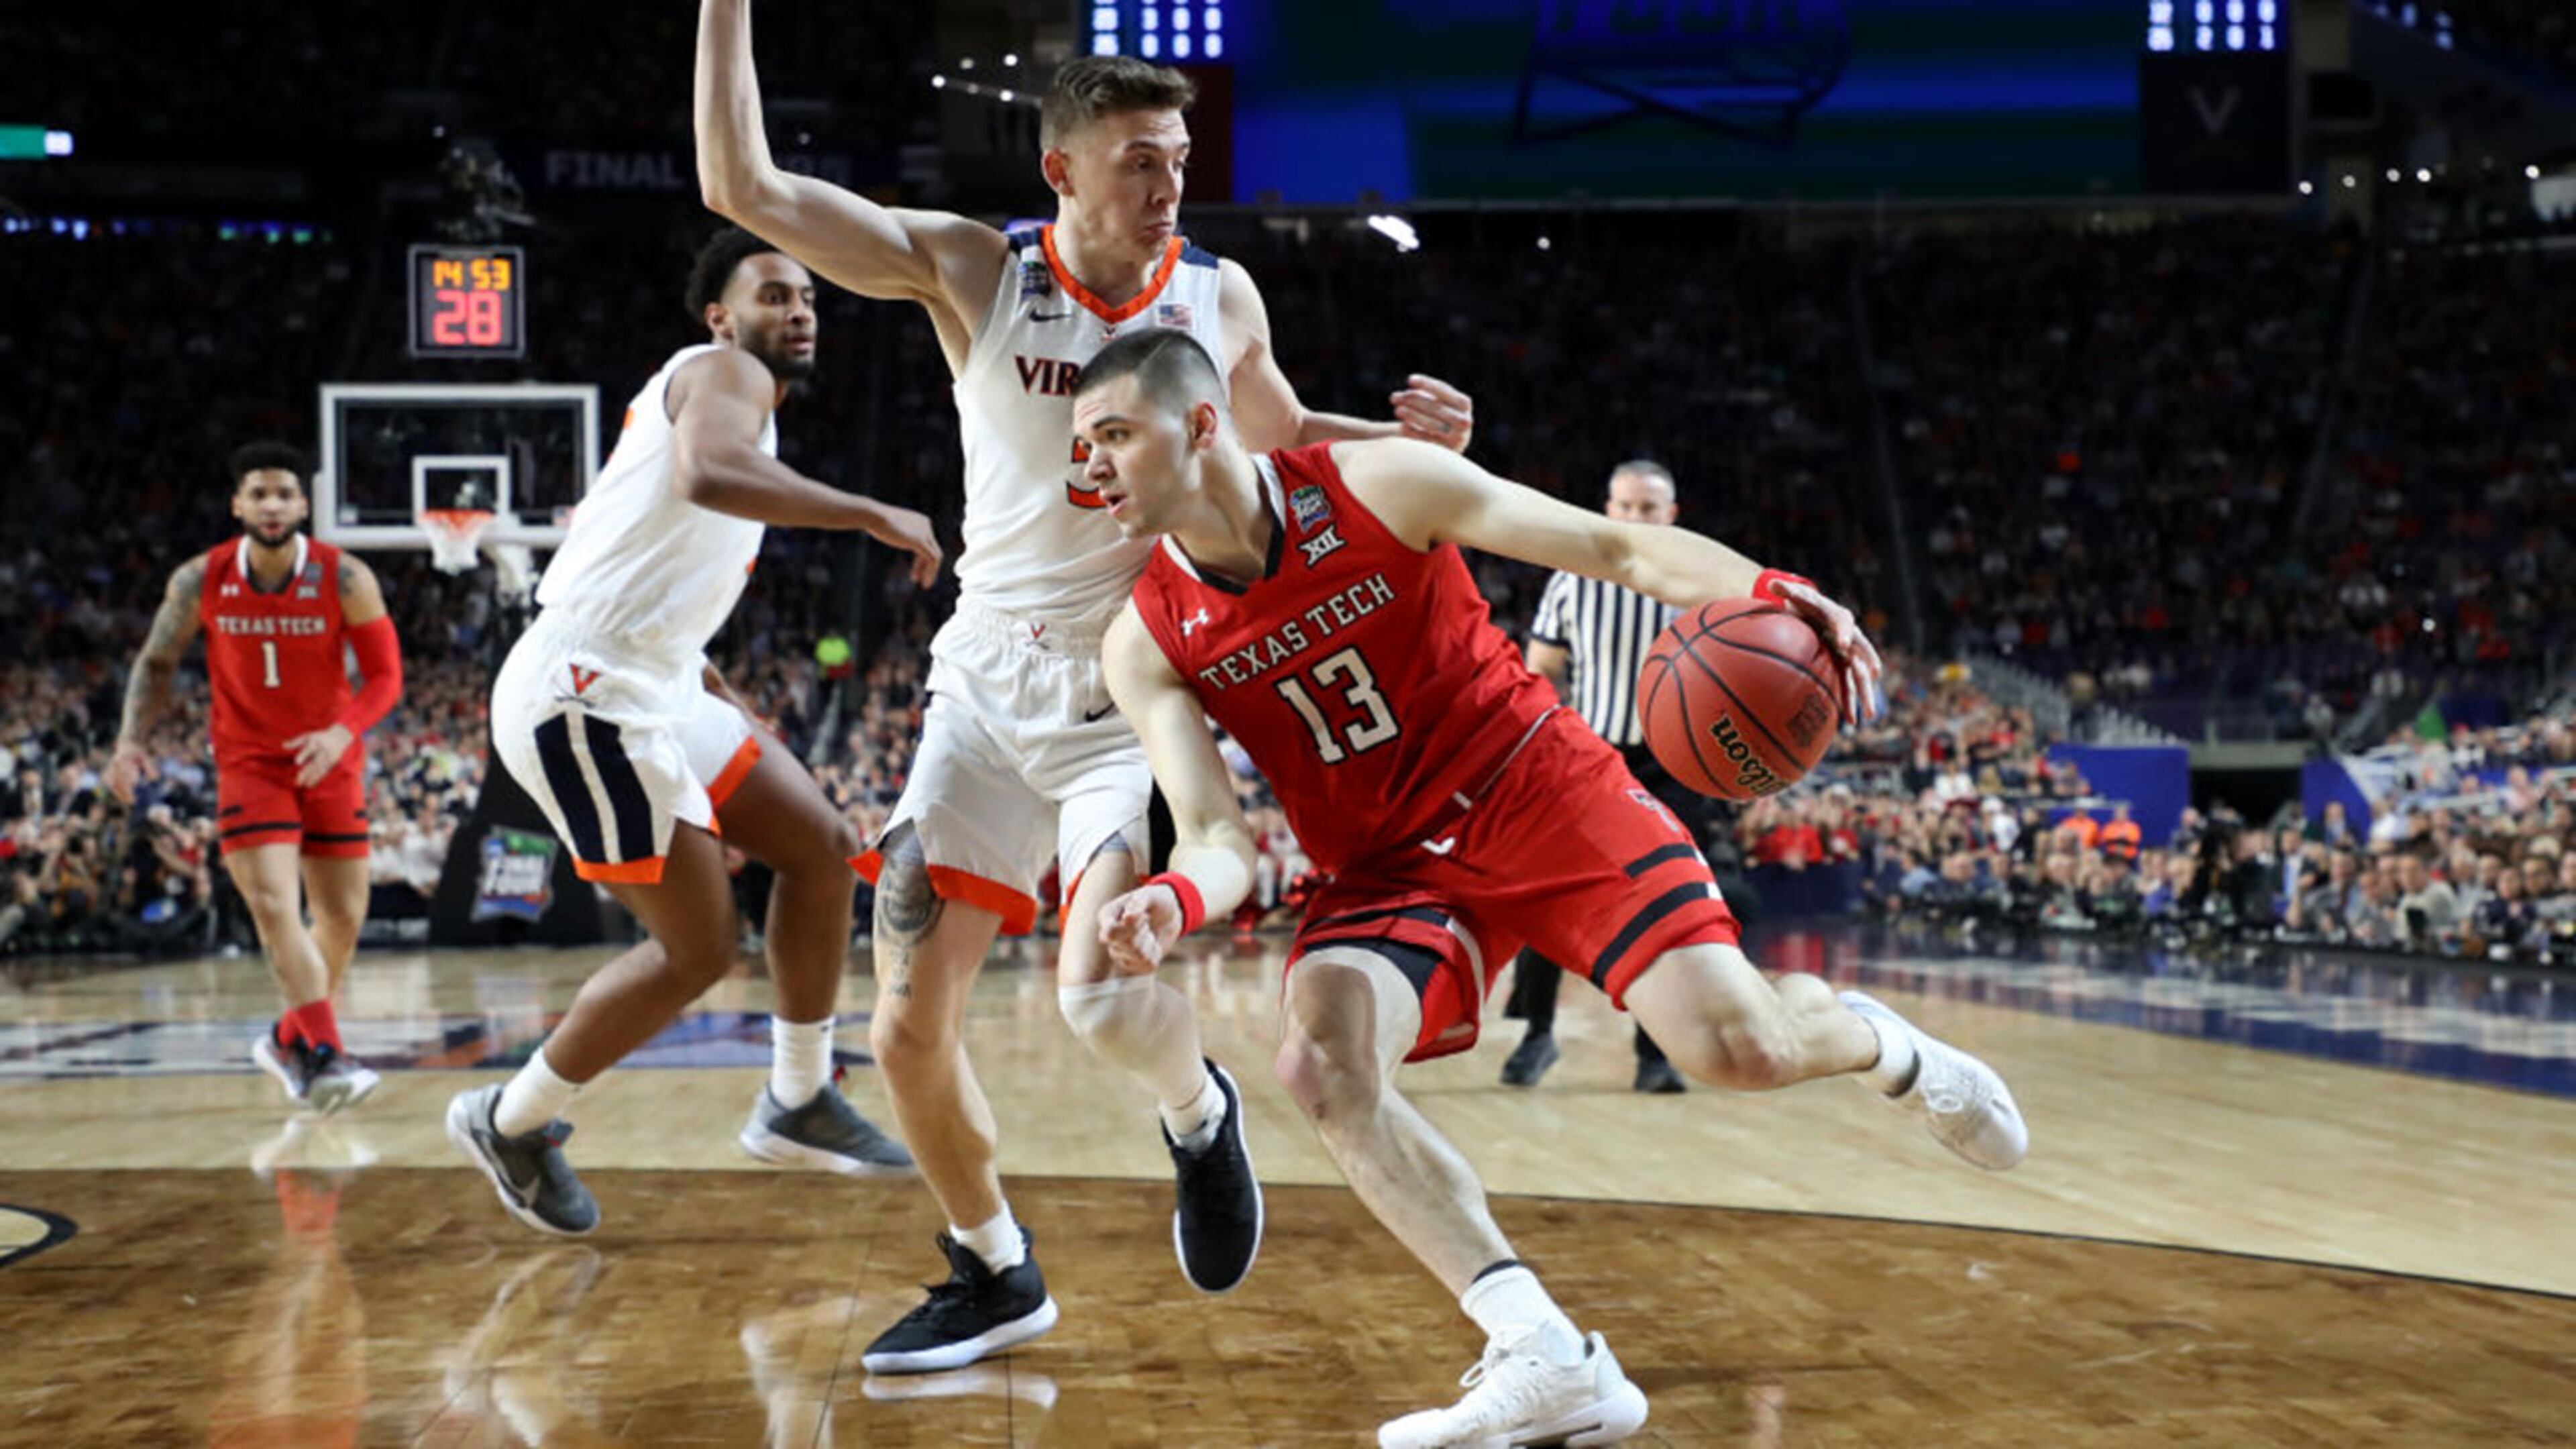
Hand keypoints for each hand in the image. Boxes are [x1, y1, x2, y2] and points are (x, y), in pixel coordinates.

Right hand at [106, 741, 147, 804]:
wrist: (126, 742)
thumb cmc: (138, 751)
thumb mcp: (146, 757)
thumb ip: (150, 768)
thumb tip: (155, 779)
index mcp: (124, 760)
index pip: (126, 776)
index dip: (128, 786)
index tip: (134, 794)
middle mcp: (116, 764)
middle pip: (118, 782)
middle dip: (124, 792)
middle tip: (132, 802)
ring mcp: (112, 767)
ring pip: (113, 783)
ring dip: (119, 793)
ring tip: (127, 801)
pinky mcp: (110, 770)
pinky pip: (111, 782)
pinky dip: (116, 789)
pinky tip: (121, 796)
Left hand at [285, 723, 355, 786]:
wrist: (340, 737)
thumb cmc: (319, 737)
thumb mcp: (308, 736)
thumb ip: (295, 742)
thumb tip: (282, 745)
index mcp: (316, 742)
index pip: (309, 749)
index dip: (303, 755)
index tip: (297, 762)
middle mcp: (323, 751)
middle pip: (314, 762)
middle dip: (306, 772)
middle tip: (297, 781)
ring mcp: (328, 758)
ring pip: (319, 770)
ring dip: (311, 778)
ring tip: (302, 785)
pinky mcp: (332, 764)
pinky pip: (324, 773)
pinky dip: (317, 779)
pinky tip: (309, 785)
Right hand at [866, 504, 943, 586]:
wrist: (873, 516)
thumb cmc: (876, 521)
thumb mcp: (891, 528)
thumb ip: (899, 534)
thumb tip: (897, 538)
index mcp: (921, 521)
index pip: (927, 544)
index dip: (921, 561)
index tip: (913, 573)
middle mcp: (926, 525)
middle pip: (932, 550)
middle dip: (925, 567)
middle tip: (917, 580)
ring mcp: (925, 532)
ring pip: (935, 556)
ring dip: (931, 572)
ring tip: (925, 584)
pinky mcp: (921, 541)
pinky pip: (933, 559)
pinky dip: (931, 572)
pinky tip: (924, 581)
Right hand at [1096, 883, 1183, 972]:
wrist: (1167, 915)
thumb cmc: (1156, 901)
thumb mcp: (1152, 894)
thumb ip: (1140, 901)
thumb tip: (1128, 918)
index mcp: (1107, 916)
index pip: (1110, 933)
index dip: (1130, 928)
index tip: (1145, 915)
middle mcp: (1109, 937)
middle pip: (1126, 945)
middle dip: (1144, 932)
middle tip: (1148, 919)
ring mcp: (1119, 953)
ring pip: (1139, 956)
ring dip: (1150, 942)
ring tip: (1149, 931)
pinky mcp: (1133, 964)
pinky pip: (1148, 965)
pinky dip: (1156, 953)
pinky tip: (1153, 943)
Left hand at [1390, 374, 1473, 453]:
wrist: (1448, 443)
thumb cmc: (1438, 415)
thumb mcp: (1438, 402)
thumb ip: (1426, 394)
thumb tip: (1407, 392)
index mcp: (1464, 404)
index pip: (1444, 390)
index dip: (1427, 384)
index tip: (1410, 380)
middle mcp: (1465, 421)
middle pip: (1436, 407)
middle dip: (1413, 400)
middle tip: (1394, 397)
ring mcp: (1457, 439)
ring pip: (1433, 425)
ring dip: (1413, 415)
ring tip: (1397, 410)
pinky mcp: (1446, 452)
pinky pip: (1428, 440)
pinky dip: (1414, 433)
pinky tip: (1402, 426)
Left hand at [1769, 579, 1883, 726]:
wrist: (1812, 612)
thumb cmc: (1803, 604)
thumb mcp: (1795, 595)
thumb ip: (1786, 590)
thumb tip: (1772, 584)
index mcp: (1838, 616)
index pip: (1844, 622)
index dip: (1845, 632)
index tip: (1844, 644)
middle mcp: (1849, 636)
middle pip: (1860, 651)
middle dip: (1867, 665)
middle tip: (1874, 676)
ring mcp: (1847, 654)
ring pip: (1859, 674)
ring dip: (1864, 694)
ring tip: (1870, 716)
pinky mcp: (1842, 667)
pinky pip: (1847, 686)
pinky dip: (1849, 702)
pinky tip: (1852, 722)